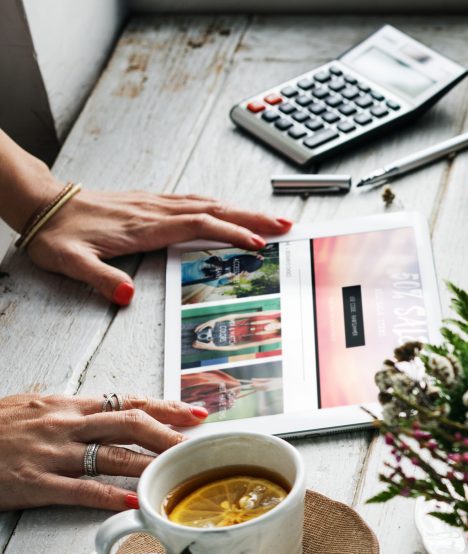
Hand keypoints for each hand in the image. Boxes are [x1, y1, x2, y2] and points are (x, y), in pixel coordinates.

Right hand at [0, 394, 207, 511]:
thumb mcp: (29, 407)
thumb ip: (67, 412)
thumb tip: (103, 414)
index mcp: (65, 405)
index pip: (128, 402)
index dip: (167, 407)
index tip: (197, 415)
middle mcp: (64, 424)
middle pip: (131, 426)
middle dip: (171, 438)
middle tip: (200, 450)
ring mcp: (51, 453)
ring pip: (115, 457)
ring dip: (153, 468)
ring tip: (181, 476)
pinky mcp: (35, 482)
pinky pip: (82, 490)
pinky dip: (113, 497)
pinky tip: (137, 504)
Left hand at [23, 187, 290, 304]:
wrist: (39, 204)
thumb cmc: (55, 234)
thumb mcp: (70, 262)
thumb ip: (100, 279)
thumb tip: (128, 296)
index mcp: (143, 226)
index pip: (197, 226)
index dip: (229, 233)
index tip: (256, 244)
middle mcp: (153, 211)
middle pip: (213, 210)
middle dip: (252, 218)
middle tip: (285, 227)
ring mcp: (153, 203)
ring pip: (206, 203)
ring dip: (241, 210)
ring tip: (270, 220)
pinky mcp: (149, 202)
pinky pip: (192, 201)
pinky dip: (218, 205)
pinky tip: (228, 210)